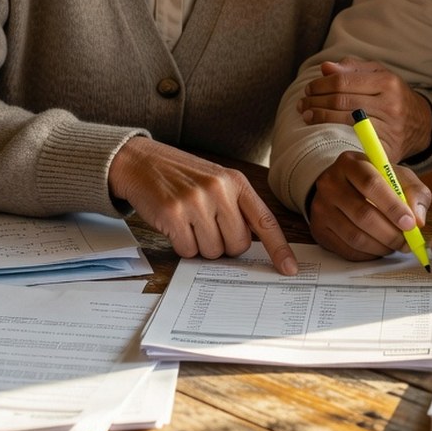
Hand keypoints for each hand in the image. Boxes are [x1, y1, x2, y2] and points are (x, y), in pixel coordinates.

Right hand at [109, 138, 296, 274]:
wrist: (142, 162)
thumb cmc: (182, 177)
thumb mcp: (217, 181)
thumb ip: (236, 207)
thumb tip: (250, 247)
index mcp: (235, 181)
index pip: (264, 220)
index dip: (279, 248)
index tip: (289, 268)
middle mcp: (219, 190)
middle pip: (238, 245)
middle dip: (224, 245)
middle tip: (207, 227)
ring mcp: (196, 201)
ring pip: (212, 252)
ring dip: (200, 246)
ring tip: (189, 222)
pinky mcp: (173, 214)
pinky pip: (188, 251)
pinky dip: (182, 246)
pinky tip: (175, 226)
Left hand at [297, 57, 431, 159]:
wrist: (422, 124)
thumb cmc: (394, 95)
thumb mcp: (379, 74)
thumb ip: (352, 68)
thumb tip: (325, 68)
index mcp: (387, 82)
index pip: (343, 81)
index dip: (320, 85)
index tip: (308, 89)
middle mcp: (390, 105)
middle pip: (341, 102)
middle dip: (316, 102)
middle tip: (302, 103)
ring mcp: (389, 129)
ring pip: (344, 122)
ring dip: (320, 118)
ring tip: (307, 115)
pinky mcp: (387, 149)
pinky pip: (354, 142)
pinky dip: (335, 136)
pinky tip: (323, 132)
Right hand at [306, 151, 431, 261]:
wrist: (346, 185)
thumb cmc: (376, 181)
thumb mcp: (398, 177)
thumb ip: (414, 193)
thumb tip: (418, 221)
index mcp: (350, 163)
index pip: (371, 184)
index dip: (393, 206)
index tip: (411, 224)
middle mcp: (330, 184)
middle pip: (362, 214)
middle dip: (391, 233)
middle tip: (407, 242)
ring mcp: (321, 208)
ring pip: (355, 236)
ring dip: (382, 247)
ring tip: (396, 245)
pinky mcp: (318, 229)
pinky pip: (347, 250)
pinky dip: (369, 254)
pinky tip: (379, 247)